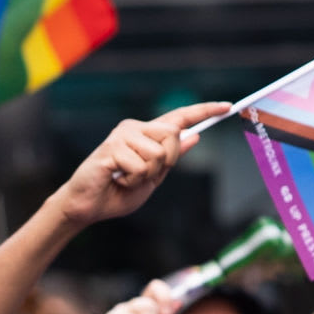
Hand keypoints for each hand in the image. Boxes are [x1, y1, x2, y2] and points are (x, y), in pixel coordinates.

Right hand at [50, 106, 229, 232]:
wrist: (86, 206)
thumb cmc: (116, 193)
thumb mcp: (152, 179)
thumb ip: (171, 160)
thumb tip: (194, 138)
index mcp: (145, 134)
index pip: (179, 118)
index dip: (204, 111)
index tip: (227, 106)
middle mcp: (134, 128)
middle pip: (173, 135)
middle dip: (167, 161)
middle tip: (143, 176)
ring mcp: (122, 136)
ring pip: (158, 154)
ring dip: (146, 176)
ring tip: (126, 180)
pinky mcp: (111, 148)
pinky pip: (140, 167)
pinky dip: (132, 182)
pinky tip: (117, 181)